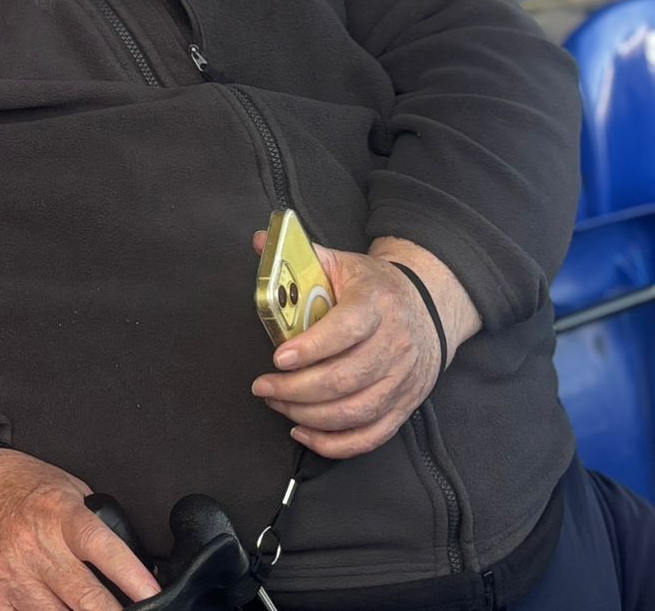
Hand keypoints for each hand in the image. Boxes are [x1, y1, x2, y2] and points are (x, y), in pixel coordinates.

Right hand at [0, 447, 159, 610]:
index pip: (105, 550)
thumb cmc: (7, 485)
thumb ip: (91, 520)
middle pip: (89, 602)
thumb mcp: (58, 485)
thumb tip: (128, 557)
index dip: (135, 578)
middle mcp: (35, 548)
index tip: (157, 597)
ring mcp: (9, 579)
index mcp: (57, 514)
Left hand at [249, 232, 480, 460]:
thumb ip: (300, 255)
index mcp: (376, 306)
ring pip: (354, 411)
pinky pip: (371, 436)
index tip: (279, 357)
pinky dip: (334, 444)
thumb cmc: (373, 286)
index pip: (346, 331)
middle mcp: (394, 346)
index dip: (312, 348)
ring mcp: (402, 381)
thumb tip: (257, 241)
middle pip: (345, 379)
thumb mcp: (342, 262)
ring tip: (276, 404)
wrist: (429, 306)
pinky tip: (302, 432)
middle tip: (263, 386)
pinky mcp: (405, 406)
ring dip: (308, 415)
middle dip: (297, 389)